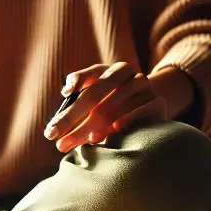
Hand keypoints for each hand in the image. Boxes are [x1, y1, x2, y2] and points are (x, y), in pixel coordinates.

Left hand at [44, 62, 167, 152]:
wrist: (149, 109)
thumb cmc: (112, 106)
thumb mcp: (95, 100)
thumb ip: (78, 101)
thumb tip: (64, 99)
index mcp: (107, 71)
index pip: (89, 74)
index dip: (77, 81)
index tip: (65, 93)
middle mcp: (126, 74)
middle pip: (96, 93)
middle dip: (72, 116)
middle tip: (52, 135)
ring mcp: (143, 87)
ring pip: (115, 105)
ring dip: (96, 125)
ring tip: (83, 140)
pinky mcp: (158, 103)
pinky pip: (141, 111)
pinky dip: (127, 120)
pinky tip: (115, 130)